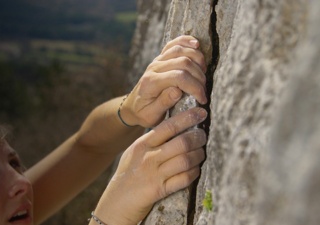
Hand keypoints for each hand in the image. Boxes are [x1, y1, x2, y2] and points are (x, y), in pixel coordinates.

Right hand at [92, 107, 206, 224]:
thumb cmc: (128, 174)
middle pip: (181, 142)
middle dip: (198, 137)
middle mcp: (148, 157)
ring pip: (186, 160)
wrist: (115, 202)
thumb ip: (152, 141)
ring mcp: (154, 174)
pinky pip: (184, 179)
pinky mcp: (159, 190)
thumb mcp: (135, 152)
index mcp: (142, 144)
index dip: (187, 117)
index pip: (168, 126)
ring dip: (198, 156)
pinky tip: (195, 170)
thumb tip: (176, 127)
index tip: (201, 113)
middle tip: (203, 136)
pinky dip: (194, 173)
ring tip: (201, 153)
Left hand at [120, 35, 207, 127]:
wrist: (133, 106)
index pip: (179, 77)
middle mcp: (154, 68)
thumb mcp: (151, 115)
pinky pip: (173, 44)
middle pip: (183, 62)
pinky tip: (196, 44)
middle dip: (199, 76)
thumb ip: (164, 103)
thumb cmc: (144, 112)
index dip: (195, 87)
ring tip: (204, 73)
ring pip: (180, 50)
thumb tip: (178, 91)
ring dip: (197, 59)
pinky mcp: (161, 57)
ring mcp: (157, 61)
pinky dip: (186, 41)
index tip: (203, 99)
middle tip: (204, 89)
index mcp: (151, 82)